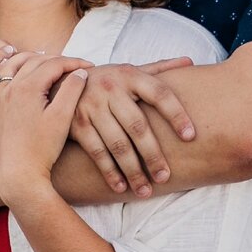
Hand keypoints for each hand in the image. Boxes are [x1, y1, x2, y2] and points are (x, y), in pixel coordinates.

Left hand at [0, 51, 93, 204]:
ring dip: (30, 58)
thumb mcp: (62, 118)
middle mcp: (9, 87)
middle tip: (74, 66)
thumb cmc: (43, 149)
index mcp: (28, 87)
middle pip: (34, 61)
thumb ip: (72, 90)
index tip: (91, 67)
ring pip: (12, 65)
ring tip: (45, 59)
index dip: (75, 62)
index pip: (54, 64)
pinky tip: (11, 67)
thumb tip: (80, 71)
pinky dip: (3, 68)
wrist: (18, 175)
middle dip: (57, 60)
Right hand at [68, 60, 196, 196]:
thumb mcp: (129, 70)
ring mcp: (92, 106)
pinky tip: (121, 187)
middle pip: (138, 126)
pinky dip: (109, 171)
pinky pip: (96, 152)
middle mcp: (111, 88)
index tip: (190, 136)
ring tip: (145, 190)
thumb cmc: (107, 80)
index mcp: (130, 75)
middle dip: (153, 155)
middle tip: (165, 177)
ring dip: (132, 170)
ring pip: (117, 144)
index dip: (176, 114)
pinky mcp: (77, 123)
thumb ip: (158, 69)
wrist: (60, 82)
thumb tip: (190, 61)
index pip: (159, 93)